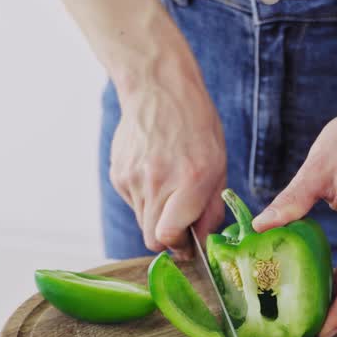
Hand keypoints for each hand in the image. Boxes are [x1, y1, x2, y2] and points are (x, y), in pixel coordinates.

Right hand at [109, 52, 226, 258]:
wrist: (158, 89)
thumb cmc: (195, 125)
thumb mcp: (218, 164)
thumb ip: (212, 207)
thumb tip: (203, 240)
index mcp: (190, 181)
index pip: (168, 237)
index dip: (179, 246)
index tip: (189, 243)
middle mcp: (157, 182)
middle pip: (152, 238)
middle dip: (168, 238)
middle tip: (181, 223)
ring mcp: (132, 178)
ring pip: (142, 220)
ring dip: (157, 216)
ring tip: (169, 186)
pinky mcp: (118, 174)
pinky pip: (132, 201)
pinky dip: (145, 197)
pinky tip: (154, 171)